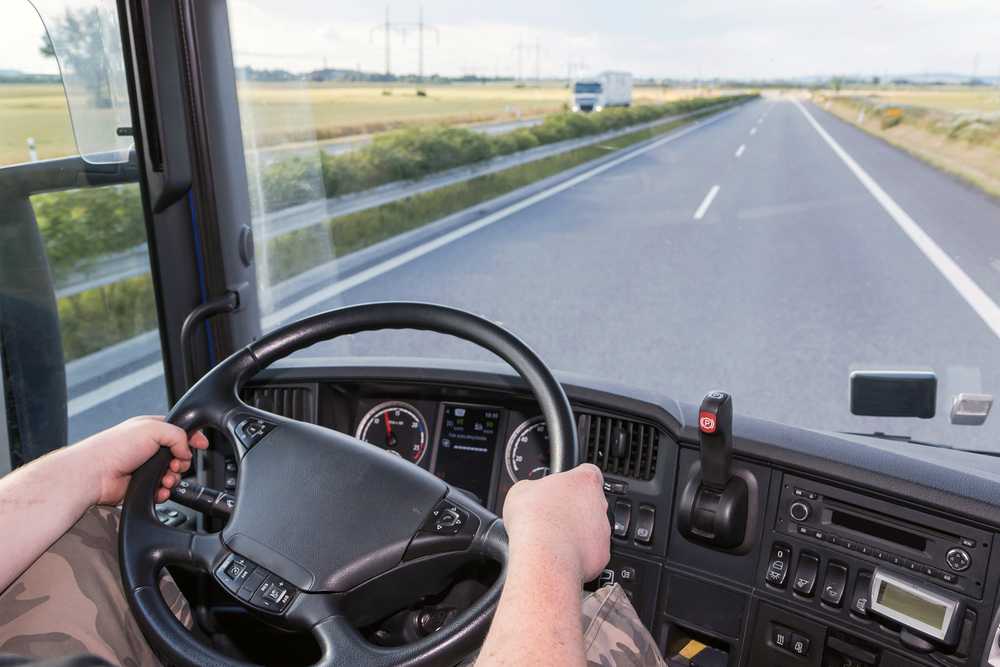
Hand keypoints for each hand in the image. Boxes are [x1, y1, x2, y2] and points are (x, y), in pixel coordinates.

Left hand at [77, 416, 209, 505]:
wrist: (94, 474)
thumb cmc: (114, 447)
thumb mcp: (153, 428)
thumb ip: (178, 436)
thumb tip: (186, 452)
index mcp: (151, 430)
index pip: (180, 431)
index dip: (193, 438)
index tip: (203, 445)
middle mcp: (149, 449)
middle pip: (179, 456)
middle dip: (182, 463)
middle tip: (174, 464)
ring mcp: (145, 468)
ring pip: (172, 475)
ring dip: (173, 479)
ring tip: (165, 480)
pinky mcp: (141, 486)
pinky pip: (162, 491)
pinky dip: (164, 492)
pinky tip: (159, 490)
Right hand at [502, 463, 610, 583]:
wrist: (543, 555)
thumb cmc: (534, 519)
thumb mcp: (521, 489)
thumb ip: (534, 487)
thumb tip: (531, 494)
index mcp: (584, 481)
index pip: (590, 471)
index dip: (576, 479)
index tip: (566, 485)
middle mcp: (599, 504)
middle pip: (591, 501)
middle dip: (574, 508)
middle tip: (553, 514)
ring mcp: (603, 530)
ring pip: (592, 528)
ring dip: (577, 530)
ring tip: (554, 537)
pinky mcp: (602, 554)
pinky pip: (591, 551)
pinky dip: (579, 553)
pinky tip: (561, 553)